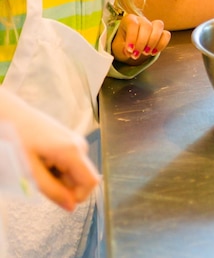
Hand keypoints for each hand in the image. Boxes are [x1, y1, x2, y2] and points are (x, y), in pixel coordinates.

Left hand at [0, 90, 99, 210]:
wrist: (12, 115)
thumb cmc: (18, 138)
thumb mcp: (32, 171)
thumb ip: (52, 191)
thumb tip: (70, 207)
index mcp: (72, 151)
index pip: (91, 183)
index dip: (78, 196)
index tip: (58, 196)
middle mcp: (79, 145)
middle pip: (83, 179)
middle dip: (65, 186)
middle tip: (42, 178)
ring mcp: (76, 141)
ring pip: (75, 173)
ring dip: (59, 177)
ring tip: (40, 166)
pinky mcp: (70, 141)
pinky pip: (71, 163)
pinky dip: (57, 168)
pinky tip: (43, 160)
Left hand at [111, 14, 170, 62]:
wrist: (130, 48)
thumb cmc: (122, 45)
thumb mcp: (118, 47)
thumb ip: (122, 48)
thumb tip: (129, 51)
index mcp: (129, 20)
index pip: (133, 24)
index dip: (132, 38)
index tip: (130, 50)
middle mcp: (142, 20)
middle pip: (147, 26)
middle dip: (142, 43)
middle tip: (136, 55)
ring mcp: (152, 24)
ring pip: (158, 26)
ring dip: (153, 42)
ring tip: (146, 52)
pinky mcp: (160, 32)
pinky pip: (166, 34)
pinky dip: (161, 44)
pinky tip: (154, 52)